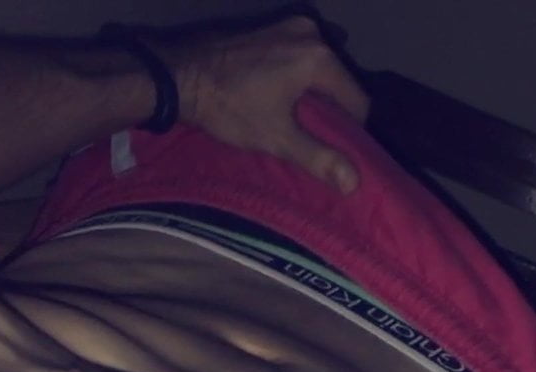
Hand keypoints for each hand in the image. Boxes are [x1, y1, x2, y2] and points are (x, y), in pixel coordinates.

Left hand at [151, 16, 369, 192]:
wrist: (177, 74)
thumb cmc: (228, 106)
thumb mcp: (276, 138)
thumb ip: (319, 158)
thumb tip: (354, 183)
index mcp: (320, 58)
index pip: (358, 100)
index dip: (352, 130)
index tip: (335, 148)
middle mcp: (311, 33)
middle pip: (341, 81)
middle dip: (333, 110)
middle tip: (315, 136)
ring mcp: (290, 25)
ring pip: (322, 68)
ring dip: (316, 93)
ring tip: (298, 119)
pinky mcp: (272, 26)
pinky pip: (302, 55)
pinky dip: (300, 76)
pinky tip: (283, 96)